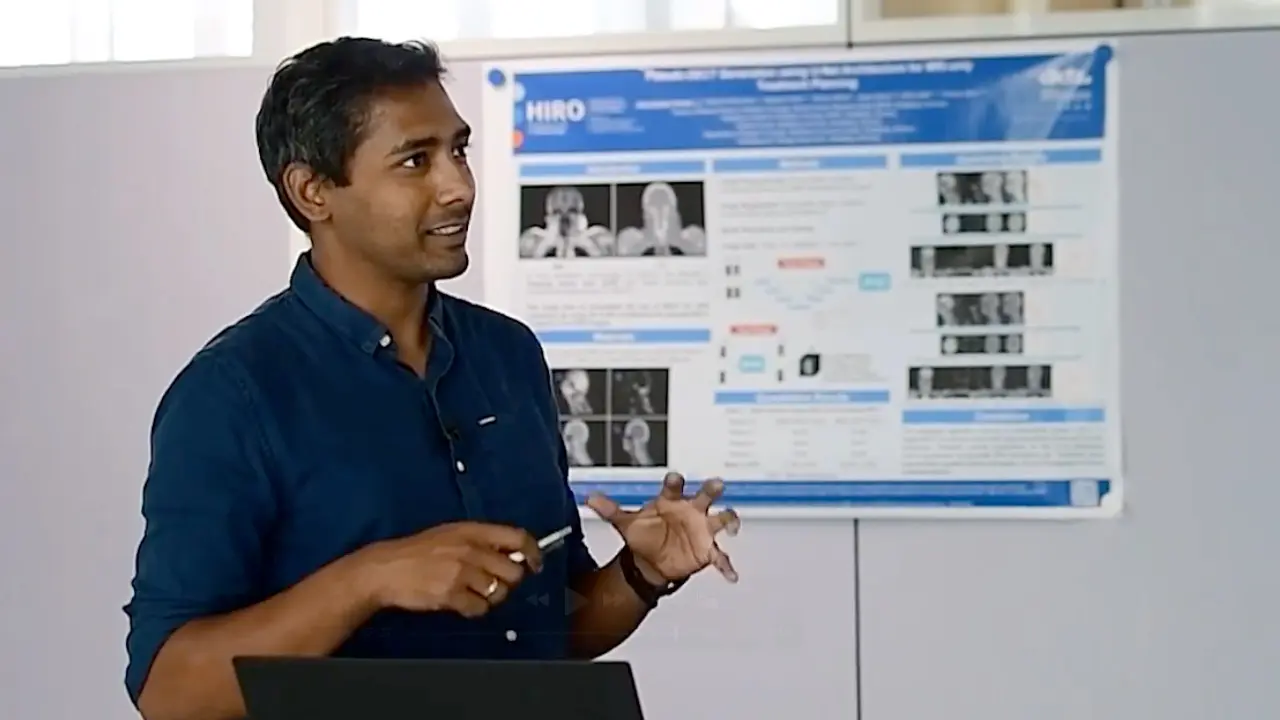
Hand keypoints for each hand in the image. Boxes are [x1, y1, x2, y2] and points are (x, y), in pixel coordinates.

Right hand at [362, 522, 541, 617]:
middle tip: (495, 583)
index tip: (534, 564)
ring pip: (499, 592)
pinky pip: (480, 608)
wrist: (385, 569)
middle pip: (513, 571)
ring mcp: (461, 573)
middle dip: (509, 582)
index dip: (533, 552)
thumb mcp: (450, 534)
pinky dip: (474, 609)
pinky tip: (460, 602)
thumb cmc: (418, 552)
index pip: (518, 537)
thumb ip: (481, 541)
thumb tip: (513, 552)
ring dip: (491, 597)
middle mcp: (471, 550)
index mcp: (472, 530)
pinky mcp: (451, 595)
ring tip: (472, 593)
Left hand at [587, 472, 740, 584]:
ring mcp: (702, 528)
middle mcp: (691, 510)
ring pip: (722, 519)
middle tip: (716, 484)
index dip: (675, 482)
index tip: (675, 479)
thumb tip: (590, 498)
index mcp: (671, 500)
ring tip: (733, 526)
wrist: (651, 560)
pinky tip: (731, 575)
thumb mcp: (626, 522)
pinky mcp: (708, 549)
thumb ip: (609, 509)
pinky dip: (727, 566)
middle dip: (712, 488)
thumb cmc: (644, 535)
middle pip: (706, 494)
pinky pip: (721, 557)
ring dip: (729, 520)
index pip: (674, 486)